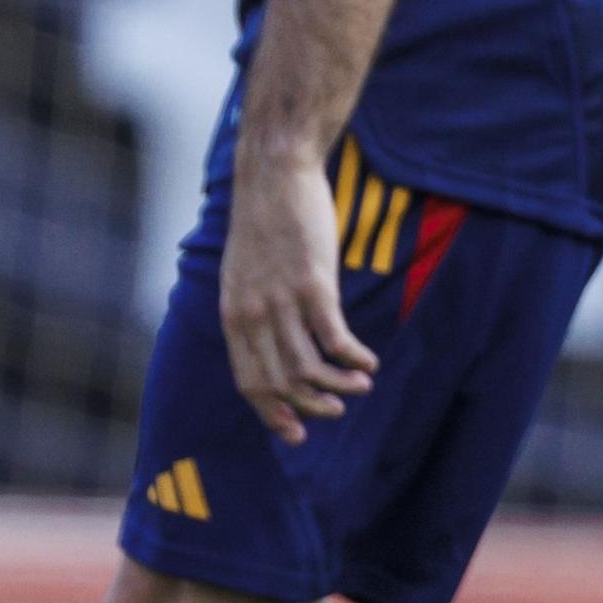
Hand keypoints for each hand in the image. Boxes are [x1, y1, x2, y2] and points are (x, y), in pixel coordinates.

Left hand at [220, 157, 377, 444]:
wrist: (275, 171)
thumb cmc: (264, 217)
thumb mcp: (242, 270)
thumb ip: (252, 307)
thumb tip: (271, 342)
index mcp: (232, 314)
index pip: (249, 382)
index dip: (274, 413)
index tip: (297, 432)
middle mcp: (254, 315)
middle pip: (281, 383)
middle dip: (310, 408)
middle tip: (335, 412)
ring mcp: (283, 301)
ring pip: (309, 369)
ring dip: (338, 388)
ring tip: (360, 388)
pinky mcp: (314, 284)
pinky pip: (335, 340)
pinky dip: (354, 360)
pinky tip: (369, 362)